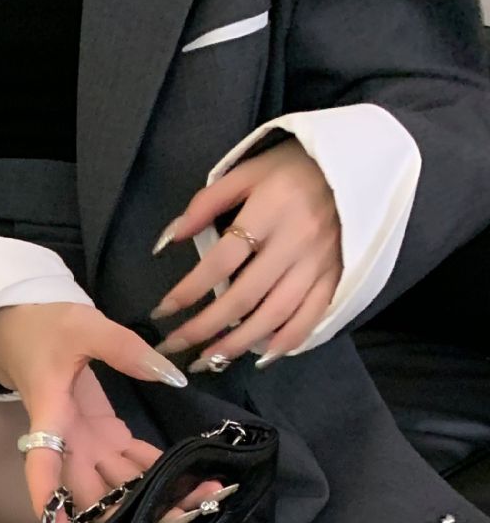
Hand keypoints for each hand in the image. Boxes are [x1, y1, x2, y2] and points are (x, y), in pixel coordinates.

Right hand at [0, 301, 227, 522]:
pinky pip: (132, 466)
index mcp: (52, 418)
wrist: (24, 330)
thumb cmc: (42, 328)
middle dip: (131, 514)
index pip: (42, 465)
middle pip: (92, 494)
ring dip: (154, 499)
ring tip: (204, 499)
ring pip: (117, 487)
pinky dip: (159, 475)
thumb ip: (126, 349)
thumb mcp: (83, 326)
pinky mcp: (104, 438)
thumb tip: (170, 375)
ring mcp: (87, 446)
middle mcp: (67, 444)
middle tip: (183, 516)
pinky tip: (195, 480)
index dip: (48, 500)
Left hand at [152, 140, 343, 369]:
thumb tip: (170, 238)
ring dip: (238, 343)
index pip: (222, 259)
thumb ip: (208, 202)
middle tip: (174, 347)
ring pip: (275, 314)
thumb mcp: (248, 171)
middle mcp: (296, 240)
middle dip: (204, 327)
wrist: (360, 162)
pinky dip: (287, 341)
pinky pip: (312, 316)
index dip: (189, 290)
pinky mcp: (337, 276)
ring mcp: (319, 262)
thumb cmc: (294, 167)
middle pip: (244, 296)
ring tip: (207, 361)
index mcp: (270, 209)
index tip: (162, 311)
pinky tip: (261, 357)